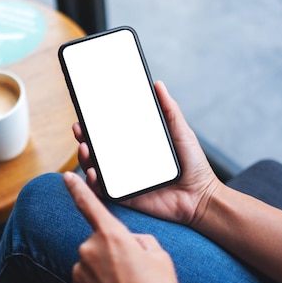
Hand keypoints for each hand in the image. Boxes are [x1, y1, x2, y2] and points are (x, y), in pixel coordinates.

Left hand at [64, 172, 188, 282]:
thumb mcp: (160, 257)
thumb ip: (140, 240)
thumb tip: (129, 243)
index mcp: (112, 236)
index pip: (89, 204)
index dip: (77, 188)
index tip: (67, 176)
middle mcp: (89, 251)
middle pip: (99, 241)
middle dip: (113, 250)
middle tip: (134, 272)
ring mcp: (79, 273)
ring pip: (92, 262)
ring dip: (105, 270)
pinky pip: (86, 282)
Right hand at [73, 81, 218, 225]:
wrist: (202, 197)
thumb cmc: (194, 166)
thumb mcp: (181, 133)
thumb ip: (170, 110)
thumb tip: (158, 84)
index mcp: (137, 146)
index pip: (110, 133)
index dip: (95, 124)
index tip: (85, 113)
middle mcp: (127, 162)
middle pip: (97, 150)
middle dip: (83, 139)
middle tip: (79, 129)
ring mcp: (124, 180)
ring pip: (96, 169)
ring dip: (85, 159)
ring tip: (84, 149)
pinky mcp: (125, 198)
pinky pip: (103, 192)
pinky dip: (94, 183)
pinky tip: (94, 173)